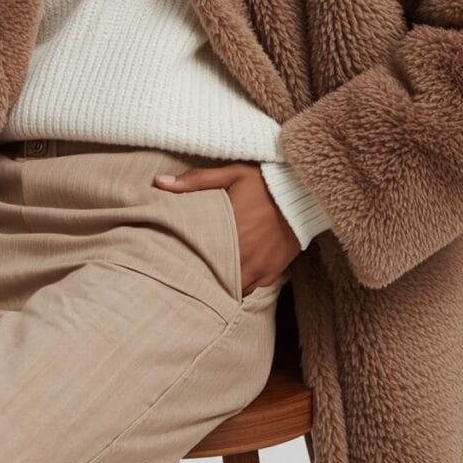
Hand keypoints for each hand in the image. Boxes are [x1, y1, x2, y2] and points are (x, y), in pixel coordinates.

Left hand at [154, 161, 301, 295]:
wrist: (303, 193)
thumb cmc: (265, 182)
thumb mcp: (232, 173)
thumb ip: (196, 180)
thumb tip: (159, 182)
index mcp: (229, 231)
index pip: (200, 258)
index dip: (187, 263)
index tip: (176, 261)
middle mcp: (244, 254)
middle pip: (216, 278)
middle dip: (204, 276)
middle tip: (190, 272)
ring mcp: (260, 266)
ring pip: (234, 288)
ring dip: (223, 283)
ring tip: (211, 277)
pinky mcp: (274, 271)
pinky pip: (253, 289)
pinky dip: (242, 286)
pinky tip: (233, 277)